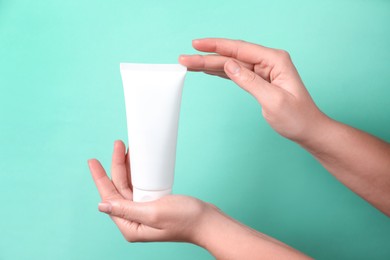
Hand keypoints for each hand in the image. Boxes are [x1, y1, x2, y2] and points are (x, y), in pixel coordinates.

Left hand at [88, 140, 211, 242]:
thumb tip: (102, 205)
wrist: (207, 221)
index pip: (109, 197)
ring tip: (125, 149)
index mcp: (131, 225)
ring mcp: (144, 212)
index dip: (100, 177)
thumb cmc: (185, 220)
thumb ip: (126, 209)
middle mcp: (135, 219)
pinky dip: (137, 173)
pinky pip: (140, 186)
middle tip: (116, 145)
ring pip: (129, 185)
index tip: (93, 161)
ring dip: (126, 167)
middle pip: (118, 188)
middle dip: (116, 166)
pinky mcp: (154, 205)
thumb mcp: (153, 212)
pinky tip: (137, 162)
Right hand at [179, 38, 328, 142]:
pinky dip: (220, 71)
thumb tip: (228, 64)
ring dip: (210, 64)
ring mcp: (264, 70)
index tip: (196, 45)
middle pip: (232, 56)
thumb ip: (249, 81)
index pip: (239, 49)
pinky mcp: (260, 80)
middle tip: (184, 59)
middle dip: (207, 57)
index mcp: (275, 60)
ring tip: (190, 64)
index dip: (216, 46)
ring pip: (231, 64)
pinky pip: (236, 73)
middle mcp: (269, 62)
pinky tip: (208, 70)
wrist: (308, 130)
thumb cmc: (297, 117)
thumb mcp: (273, 101)